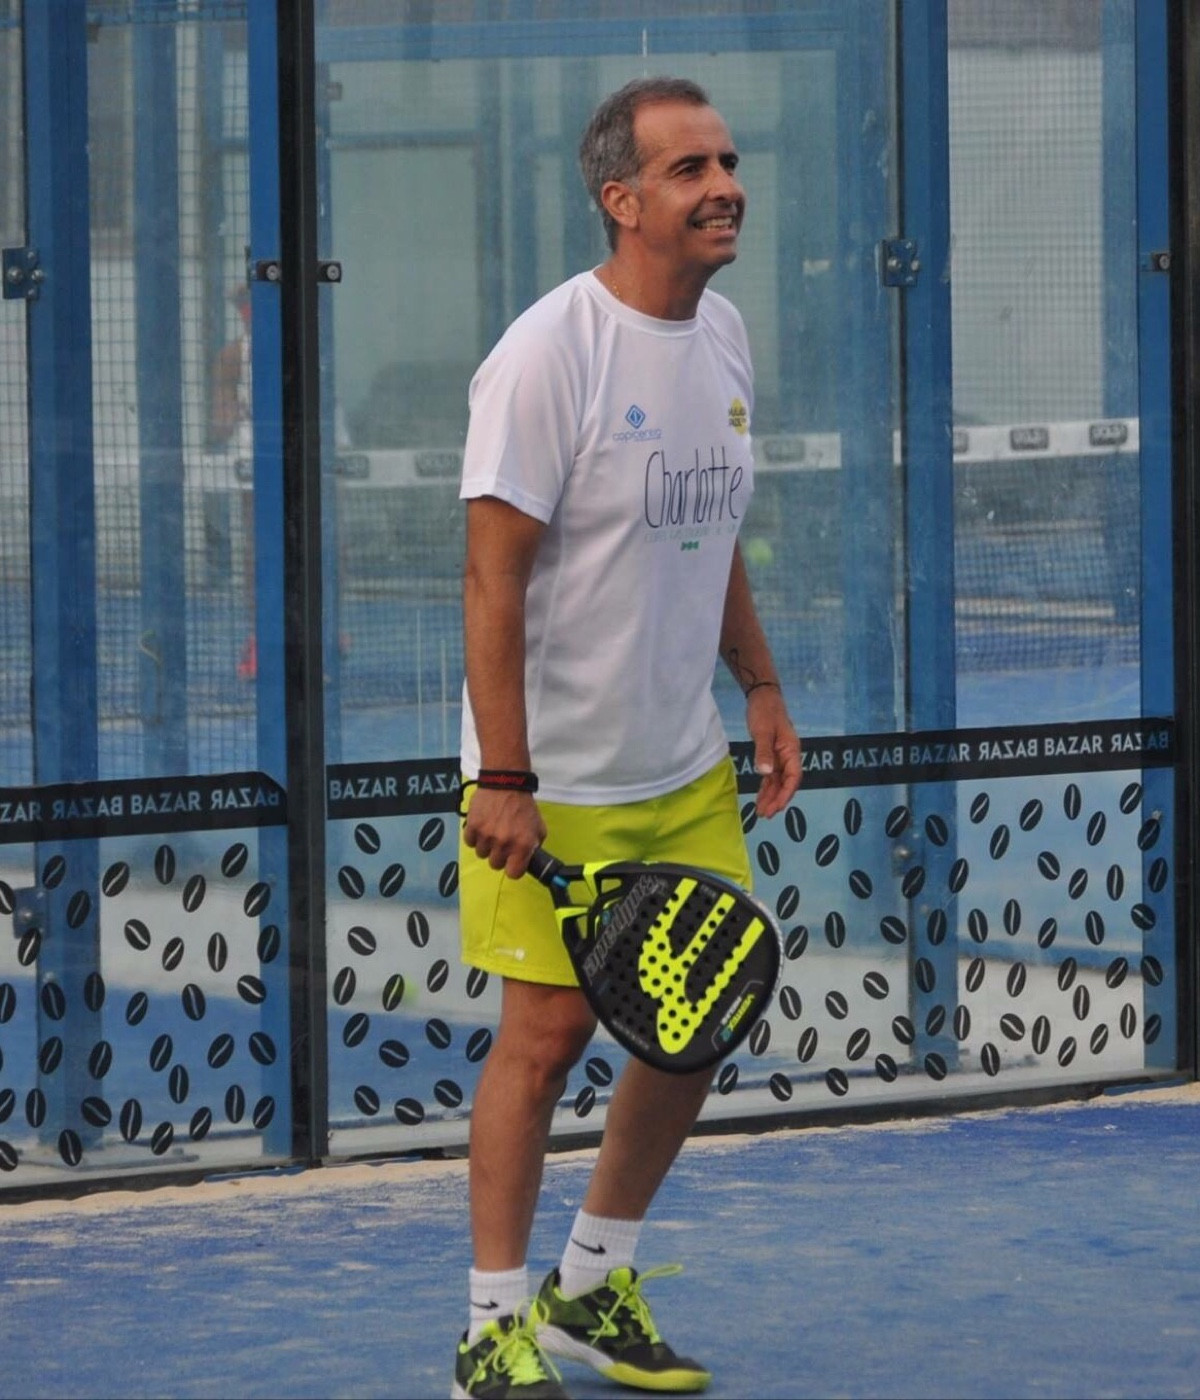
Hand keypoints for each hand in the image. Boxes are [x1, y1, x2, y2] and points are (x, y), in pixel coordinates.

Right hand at [462, 787, 546, 878]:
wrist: (506, 783)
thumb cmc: (523, 805)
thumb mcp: (538, 827)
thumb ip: (534, 845)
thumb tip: (528, 858)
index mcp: (522, 845)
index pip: (513, 874)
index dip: (513, 868)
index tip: (513, 861)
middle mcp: (503, 843)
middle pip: (495, 864)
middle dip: (499, 855)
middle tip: (502, 842)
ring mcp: (486, 836)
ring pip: (481, 854)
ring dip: (486, 846)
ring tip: (491, 831)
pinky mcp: (472, 827)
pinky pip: (470, 842)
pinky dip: (474, 836)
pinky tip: (482, 826)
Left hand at [746, 687, 801, 818]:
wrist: (763, 697)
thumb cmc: (765, 711)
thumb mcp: (762, 731)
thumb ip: (764, 752)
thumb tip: (765, 773)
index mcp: (792, 751)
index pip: (793, 777)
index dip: (786, 794)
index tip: (776, 807)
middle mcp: (788, 756)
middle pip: (786, 783)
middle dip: (777, 799)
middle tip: (764, 815)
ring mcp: (781, 757)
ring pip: (778, 782)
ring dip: (770, 796)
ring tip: (761, 812)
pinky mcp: (772, 756)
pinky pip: (771, 776)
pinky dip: (766, 787)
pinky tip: (760, 798)